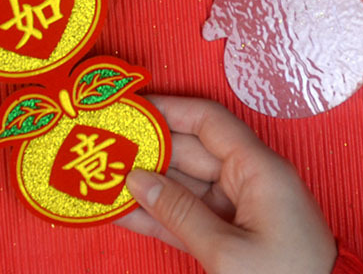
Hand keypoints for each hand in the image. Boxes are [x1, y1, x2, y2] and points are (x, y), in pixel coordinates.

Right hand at [118, 96, 336, 273]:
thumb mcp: (228, 253)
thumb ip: (178, 212)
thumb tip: (136, 179)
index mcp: (258, 169)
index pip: (208, 120)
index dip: (170, 109)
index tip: (133, 108)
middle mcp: (247, 181)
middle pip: (190, 151)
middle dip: (149, 150)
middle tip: (106, 146)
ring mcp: (238, 209)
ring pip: (184, 185)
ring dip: (146, 184)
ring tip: (104, 177)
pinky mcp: (230, 237)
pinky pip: (188, 216)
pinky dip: (158, 214)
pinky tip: (123, 211)